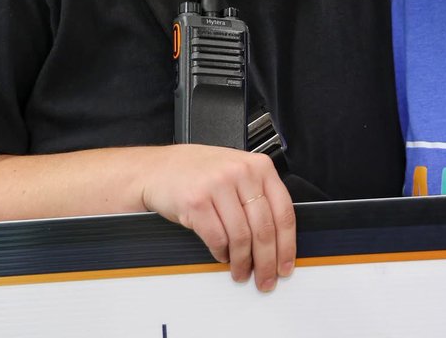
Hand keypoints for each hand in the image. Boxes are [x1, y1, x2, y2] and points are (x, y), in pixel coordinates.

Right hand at [137, 144, 295, 291]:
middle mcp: (240, 172)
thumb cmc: (199, 173)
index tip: (285, 265)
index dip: (287, 245)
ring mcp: (217, 185)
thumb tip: (278, 241)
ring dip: (242, 262)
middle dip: (267, 262)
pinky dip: (221, 253)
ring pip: (241, 237)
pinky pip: (217, 238)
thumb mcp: (237, 173)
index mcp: (259, 166)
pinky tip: (222, 255)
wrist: (158, 168)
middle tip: (266, 279)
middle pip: (264, 229)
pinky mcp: (195, 201)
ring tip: (241, 272)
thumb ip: (258, 196)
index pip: (284, 212)